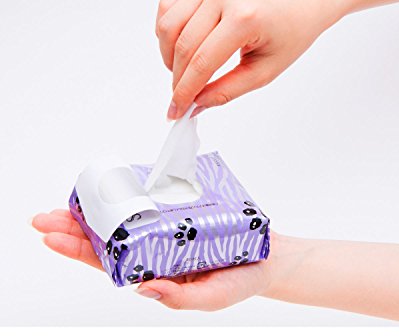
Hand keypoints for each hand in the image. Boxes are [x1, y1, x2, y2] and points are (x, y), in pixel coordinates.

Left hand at [31, 209, 278, 310]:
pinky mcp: (182, 209)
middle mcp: (155, 248)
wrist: (268, 257)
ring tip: (68, 199)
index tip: (51, 237)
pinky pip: (153, 200)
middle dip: (75, 229)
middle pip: (108, 238)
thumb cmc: (239, 281)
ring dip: (96, 208)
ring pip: (125, 217)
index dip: (79, 251)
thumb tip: (145, 287)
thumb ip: (179, 297)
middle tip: (45, 217)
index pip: (109, 263)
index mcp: (156, 271)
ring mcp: (167, 227)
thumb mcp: (210, 298)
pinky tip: (115, 185)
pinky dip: (131, 193)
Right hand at [156, 0, 340, 119]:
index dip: (185, 91)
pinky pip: (168, 6)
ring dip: (167, 55)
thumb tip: (197, 104)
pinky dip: (166, 31)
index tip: (176, 110)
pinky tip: (180, 45)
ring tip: (182, 70)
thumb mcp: (266, 70)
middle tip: (180, 96)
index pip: (202, 62)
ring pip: (167, 24)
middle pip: (182, 46)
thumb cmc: (292, 30)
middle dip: (176, 78)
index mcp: (245, 18)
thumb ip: (228, 90)